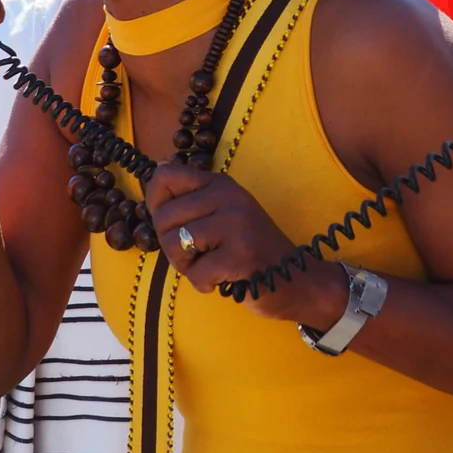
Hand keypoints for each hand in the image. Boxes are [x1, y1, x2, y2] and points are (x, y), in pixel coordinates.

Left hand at [147, 165, 346, 324]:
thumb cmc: (250, 250)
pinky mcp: (241, 255)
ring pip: (175, 245)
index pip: (165, 176)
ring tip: (209, 268)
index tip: (172, 223)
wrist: (297, 279)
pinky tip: (222, 281)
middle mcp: (229, 196)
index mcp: (220, 184)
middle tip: (196, 256)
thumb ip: (193, 197)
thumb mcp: (223, 213)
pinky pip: (196, 273)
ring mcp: (237, 224)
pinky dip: (203, 284)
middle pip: (164, 217)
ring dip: (185, 267)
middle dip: (170, 246)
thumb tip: (160, 167)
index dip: (155, 204)